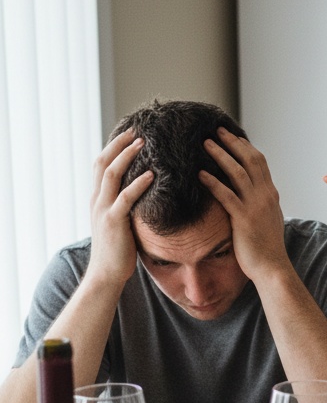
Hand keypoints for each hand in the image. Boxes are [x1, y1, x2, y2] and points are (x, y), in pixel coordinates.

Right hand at [86, 129, 152, 287]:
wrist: (107, 274)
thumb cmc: (119, 250)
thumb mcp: (122, 222)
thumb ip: (128, 206)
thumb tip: (146, 193)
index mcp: (98, 198)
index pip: (102, 164)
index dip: (114, 147)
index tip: (130, 132)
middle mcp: (97, 200)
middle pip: (103, 162)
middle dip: (119, 144)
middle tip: (136, 128)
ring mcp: (103, 209)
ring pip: (111, 175)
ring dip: (127, 156)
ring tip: (143, 143)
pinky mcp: (113, 222)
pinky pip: (125, 198)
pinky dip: (138, 184)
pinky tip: (152, 174)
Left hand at [199, 128, 287, 279]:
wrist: (272, 267)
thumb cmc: (266, 247)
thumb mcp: (268, 219)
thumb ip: (259, 204)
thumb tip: (249, 195)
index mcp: (271, 194)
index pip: (260, 162)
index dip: (245, 147)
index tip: (232, 136)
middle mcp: (266, 196)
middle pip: (250, 160)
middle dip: (233, 143)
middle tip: (217, 130)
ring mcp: (255, 206)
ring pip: (238, 172)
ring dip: (221, 155)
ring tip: (205, 143)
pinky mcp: (243, 219)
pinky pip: (226, 195)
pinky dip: (213, 182)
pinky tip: (200, 174)